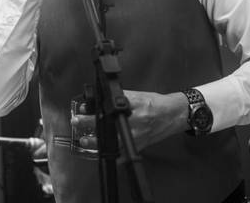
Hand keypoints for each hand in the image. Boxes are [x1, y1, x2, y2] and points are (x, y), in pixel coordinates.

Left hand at [70, 90, 187, 151]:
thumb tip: (99, 98)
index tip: (81, 110)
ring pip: (113, 143)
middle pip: (108, 127)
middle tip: (76, 122)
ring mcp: (138, 137)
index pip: (110, 109)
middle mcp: (136, 123)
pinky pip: (123, 154)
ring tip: (84, 140)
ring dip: (97, 142)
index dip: (94, 111)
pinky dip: (112, 153)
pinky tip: (102, 150)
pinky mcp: (140, 146)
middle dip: (89, 125)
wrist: (173, 115)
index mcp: (135, 107)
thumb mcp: (137, 95)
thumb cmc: (155, 104)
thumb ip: (119, 97)